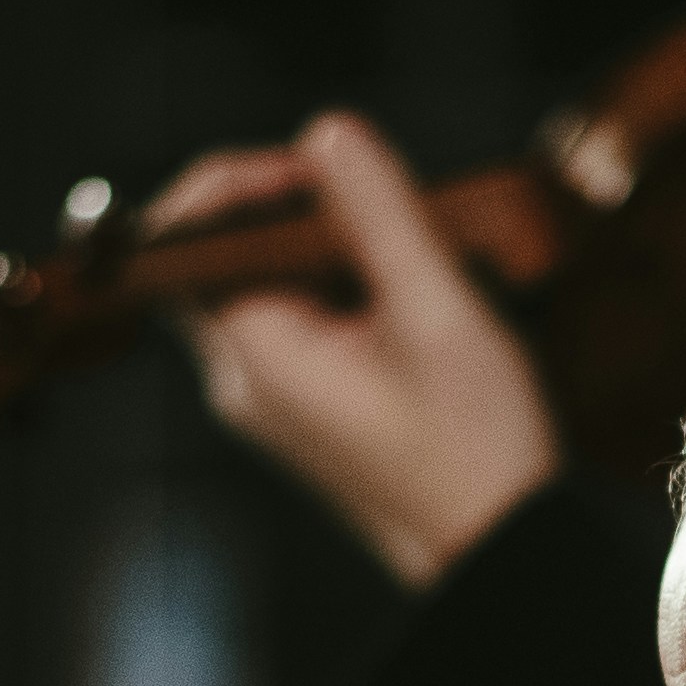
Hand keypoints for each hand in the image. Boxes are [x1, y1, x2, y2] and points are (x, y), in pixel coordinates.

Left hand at [156, 111, 561, 587]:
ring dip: (332, 242)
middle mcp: (246, 378)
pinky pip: (303, 315)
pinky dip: (347, 283)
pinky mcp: (309, 404)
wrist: (503, 553)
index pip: (182, 242)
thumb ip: (380, 215)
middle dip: (296, 205)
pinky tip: (412, 295)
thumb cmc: (476, 453)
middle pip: (226, 253)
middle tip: (376, 197)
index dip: (232, 182)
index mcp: (258, 357)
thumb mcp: (438, 314)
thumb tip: (329, 132)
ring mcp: (275, 396)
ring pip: (271, 279)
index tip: (314, 168)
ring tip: (410, 252)